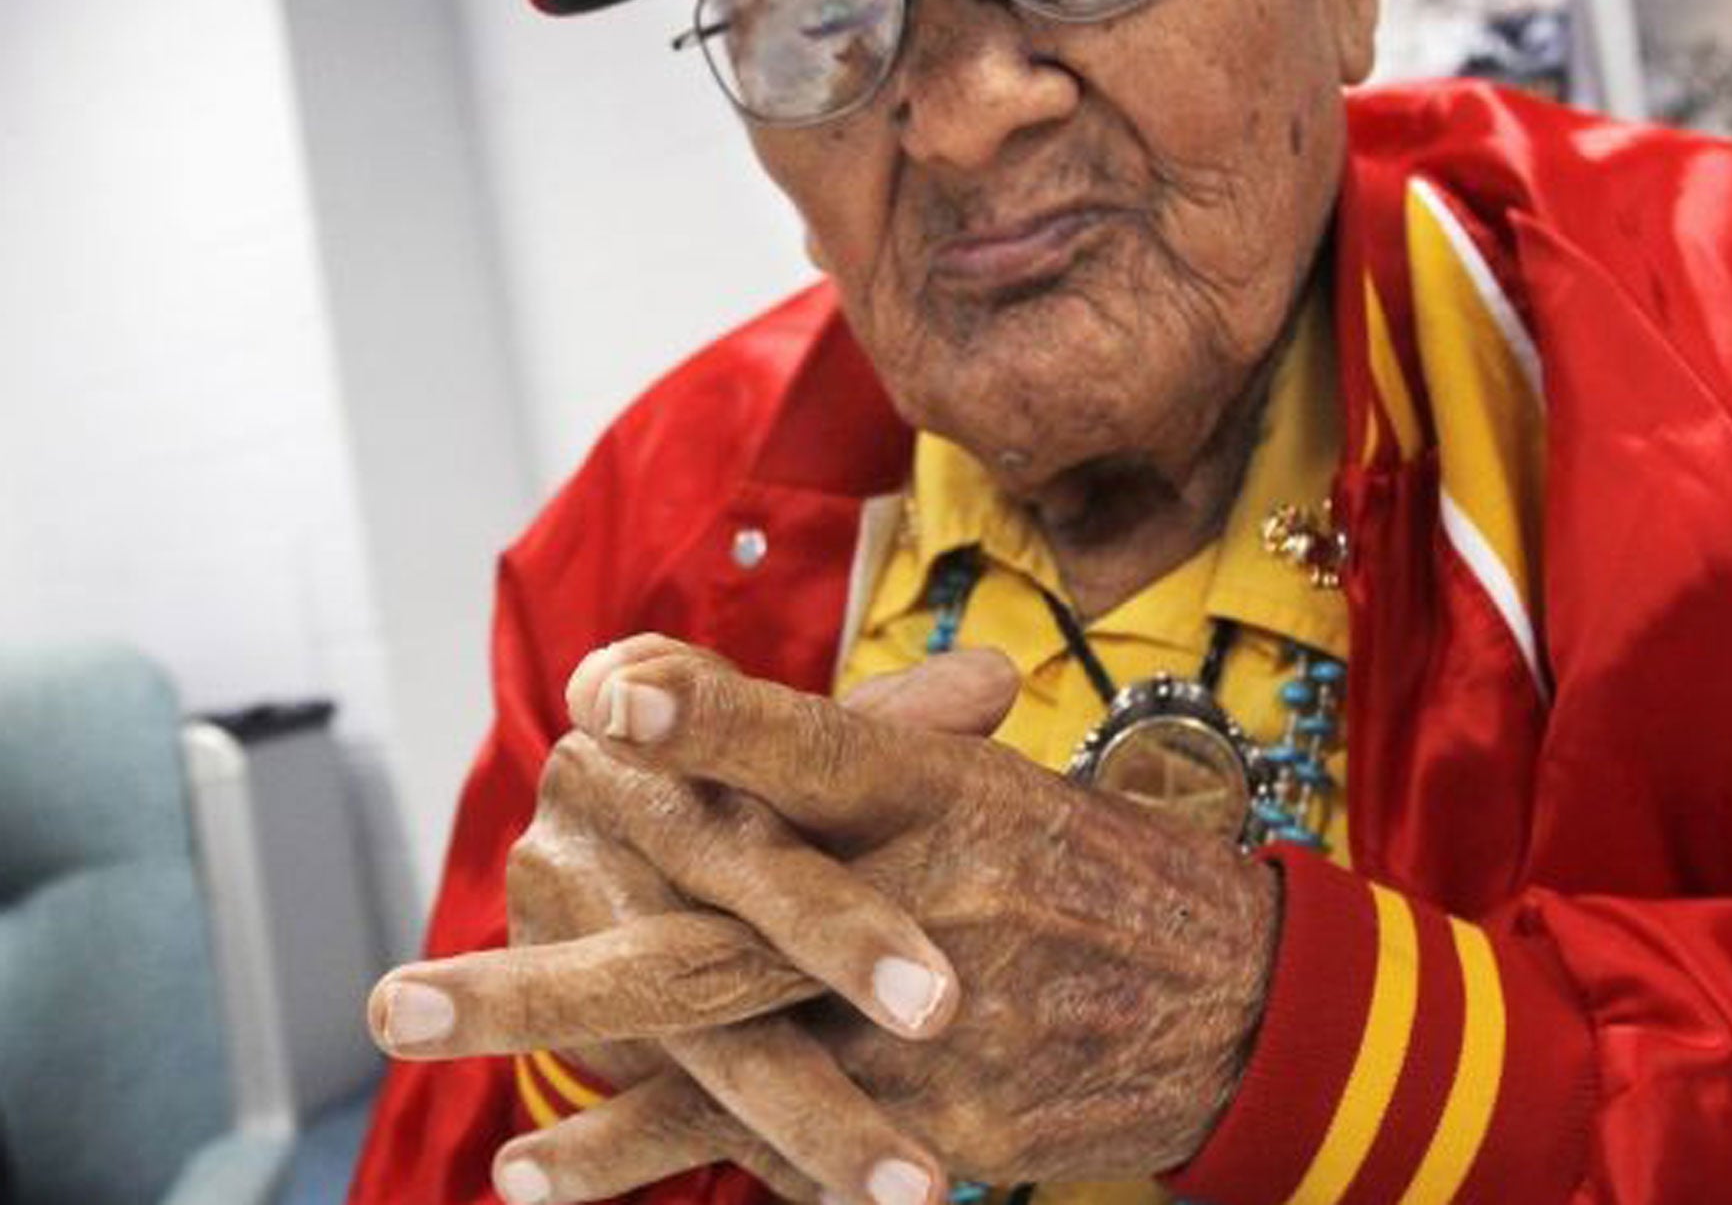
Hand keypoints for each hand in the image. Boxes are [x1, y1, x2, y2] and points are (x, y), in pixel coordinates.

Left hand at [370, 638, 1278, 1202]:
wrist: (1230, 992)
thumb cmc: (1078, 864)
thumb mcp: (979, 777)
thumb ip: (834, 742)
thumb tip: (634, 681)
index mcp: (942, 788)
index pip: (818, 744)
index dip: (716, 720)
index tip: (599, 691)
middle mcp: (935, 898)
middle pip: (726, 932)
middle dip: (554, 973)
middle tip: (397, 999)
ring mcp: (936, 1030)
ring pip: (735, 1064)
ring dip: (585, 1102)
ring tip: (470, 1140)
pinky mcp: (946, 1130)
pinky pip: (787, 1149)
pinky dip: (665, 1159)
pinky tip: (552, 1176)